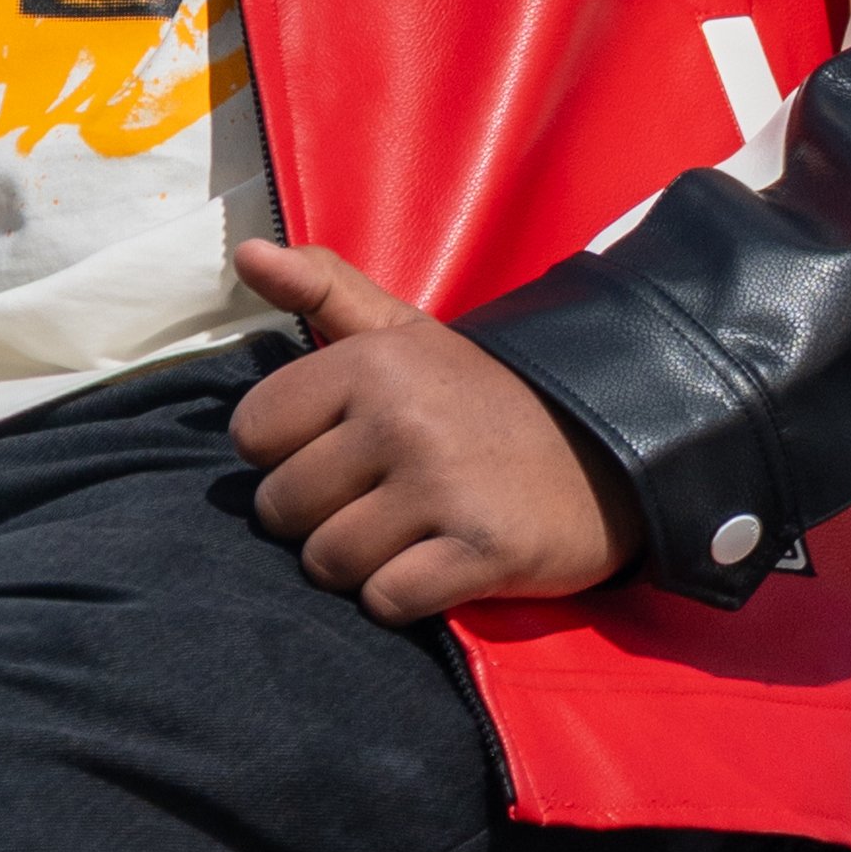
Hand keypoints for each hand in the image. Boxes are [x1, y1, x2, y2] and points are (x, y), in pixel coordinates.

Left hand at [229, 239, 643, 624]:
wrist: (608, 447)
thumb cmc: (482, 396)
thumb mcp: (405, 331)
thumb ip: (322, 288)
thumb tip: (242, 250)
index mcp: (371, 362)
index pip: (252, 432)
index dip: (284, 452)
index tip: (337, 449)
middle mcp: (400, 419)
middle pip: (281, 508)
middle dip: (316, 516)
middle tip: (375, 499)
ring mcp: (443, 487)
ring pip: (327, 562)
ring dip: (357, 563)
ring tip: (403, 534)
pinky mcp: (483, 552)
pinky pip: (387, 601)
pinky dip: (402, 597)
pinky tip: (434, 567)